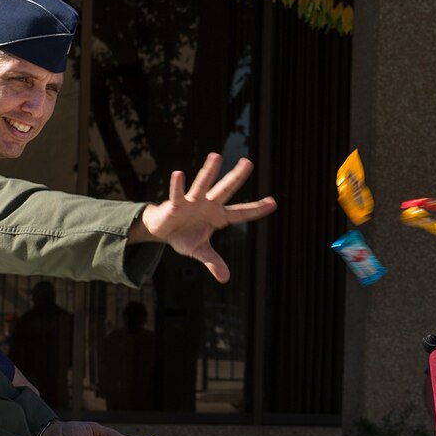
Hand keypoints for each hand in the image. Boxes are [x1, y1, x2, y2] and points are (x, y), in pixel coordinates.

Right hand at [131, 153, 276, 283]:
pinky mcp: (176, 204)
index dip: (256, 209)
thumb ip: (214, 262)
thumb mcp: (201, 251)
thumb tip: (225, 278)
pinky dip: (177, 185)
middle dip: (236, 177)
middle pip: (225, 190)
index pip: (241, 213)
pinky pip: (178, 193)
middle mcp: (208, 205)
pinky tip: (178, 173)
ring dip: (209, 172)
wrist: (162, 231)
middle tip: (248, 163)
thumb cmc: (185, 236)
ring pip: (203, 185)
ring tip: (216, 156)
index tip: (273, 202)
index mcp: (218, 216)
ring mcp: (192, 202)